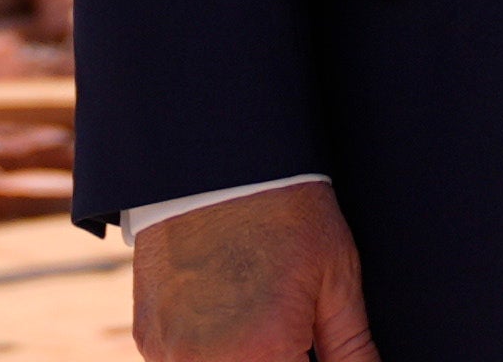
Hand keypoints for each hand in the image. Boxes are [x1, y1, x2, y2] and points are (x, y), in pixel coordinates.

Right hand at [133, 180, 378, 361]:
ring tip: (253, 317)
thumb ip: (353, 351)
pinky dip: (206, 355)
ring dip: (243, 359)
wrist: (217, 161)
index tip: (308, 342)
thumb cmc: (286, 212)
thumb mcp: (336, 279)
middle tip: (288, 327)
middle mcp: (211, 361)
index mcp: (266, 352)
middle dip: (277, 358)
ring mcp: (172, 352)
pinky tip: (223, 318)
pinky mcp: (149, 339)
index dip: (306, 359)